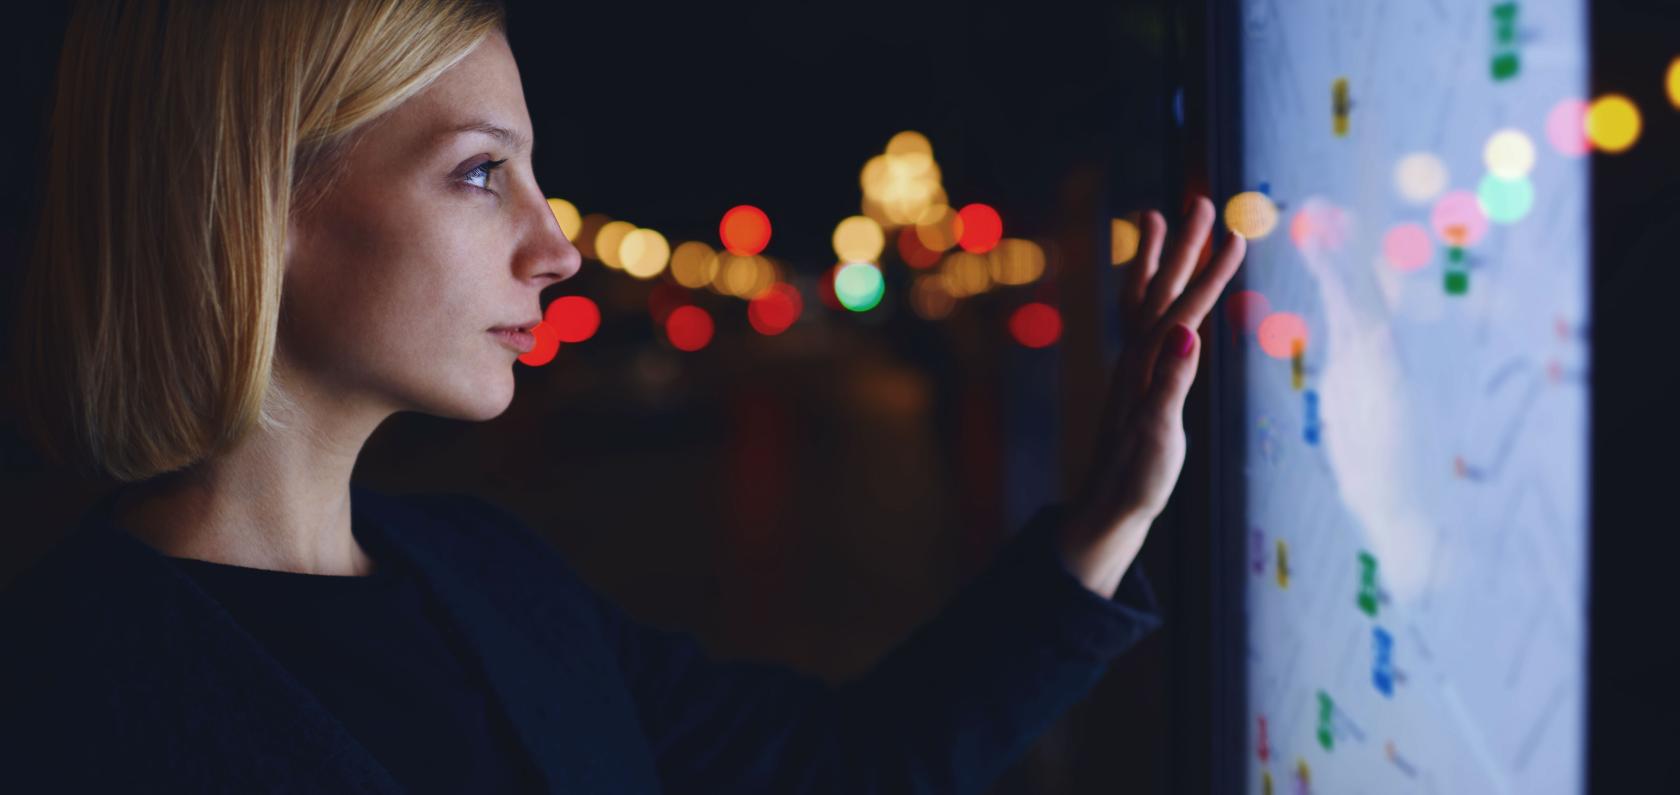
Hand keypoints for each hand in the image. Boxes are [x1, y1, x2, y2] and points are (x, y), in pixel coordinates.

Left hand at [1055, 196, 1247, 595]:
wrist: (1107, 506)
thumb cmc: (1136, 478)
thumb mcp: (1160, 434)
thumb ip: (1171, 383)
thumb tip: (1187, 333)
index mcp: (1148, 366)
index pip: (1185, 307)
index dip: (1211, 272)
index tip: (1237, 234)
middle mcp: (1138, 357)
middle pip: (1162, 289)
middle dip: (1185, 246)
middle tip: (1202, 200)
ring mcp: (1135, 366)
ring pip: (1144, 299)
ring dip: (1156, 258)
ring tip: (1157, 218)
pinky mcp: (1137, 379)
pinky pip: (1143, 322)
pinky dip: (1152, 293)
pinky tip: (1160, 288)